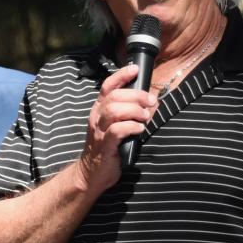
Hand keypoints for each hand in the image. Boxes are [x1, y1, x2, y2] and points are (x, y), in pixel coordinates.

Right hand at [76, 64, 155, 193]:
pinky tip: (139, 129)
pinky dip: (132, 126)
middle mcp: (97, 117)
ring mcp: (99, 131)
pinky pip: (117, 130)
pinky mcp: (105, 146)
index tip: (135, 69)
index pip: (108, 86)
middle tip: (151, 101)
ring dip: (135, 110)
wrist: (91, 173)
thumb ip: (127, 113)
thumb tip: (151, 102)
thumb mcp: (113, 126)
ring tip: (145, 117)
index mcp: (99, 110)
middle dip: (136, 95)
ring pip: (115, 110)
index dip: (121, 75)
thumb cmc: (107, 148)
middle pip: (115, 96)